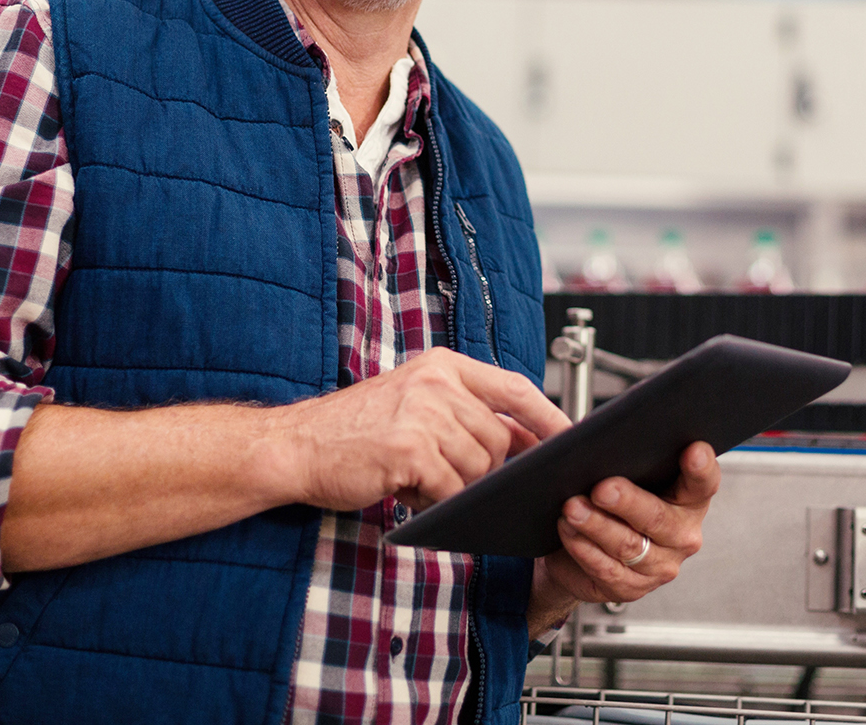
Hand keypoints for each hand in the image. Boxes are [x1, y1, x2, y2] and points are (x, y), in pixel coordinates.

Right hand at [269, 347, 569, 511]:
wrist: (295, 446)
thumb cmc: (354, 432)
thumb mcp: (415, 405)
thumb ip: (467, 414)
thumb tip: (527, 443)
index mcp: (443, 366)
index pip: (516, 388)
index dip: (549, 417)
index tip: (570, 440)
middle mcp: (437, 382)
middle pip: (500, 439)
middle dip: (484, 470)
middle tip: (443, 475)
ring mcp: (424, 413)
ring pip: (478, 468)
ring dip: (454, 486)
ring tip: (417, 478)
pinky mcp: (410, 448)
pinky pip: (451, 488)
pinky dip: (434, 500)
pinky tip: (407, 489)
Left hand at [531, 441, 718, 629]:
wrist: (580, 551)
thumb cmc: (607, 500)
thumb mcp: (615, 471)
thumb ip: (608, 450)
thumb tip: (578, 433)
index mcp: (689, 499)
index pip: (703, 482)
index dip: (701, 467)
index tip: (692, 450)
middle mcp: (682, 534)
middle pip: (658, 517)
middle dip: (628, 501)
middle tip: (602, 489)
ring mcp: (660, 565)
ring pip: (628, 545)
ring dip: (596, 525)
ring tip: (572, 507)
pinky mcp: (633, 588)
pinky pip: (607, 568)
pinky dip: (584, 548)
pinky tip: (569, 531)